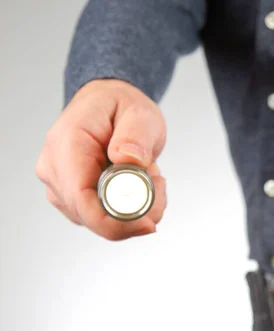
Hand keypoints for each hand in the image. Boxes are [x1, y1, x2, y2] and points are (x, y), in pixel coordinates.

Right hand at [35, 79, 166, 239]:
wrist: (107, 103)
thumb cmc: (119, 106)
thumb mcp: (139, 113)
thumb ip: (136, 135)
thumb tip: (128, 159)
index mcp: (68, 143)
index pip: (80, 198)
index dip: (114, 221)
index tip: (148, 223)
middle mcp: (55, 168)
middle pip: (91, 215)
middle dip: (133, 213)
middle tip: (159, 183)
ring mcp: (60, 185)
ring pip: (98, 220)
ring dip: (133, 210)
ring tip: (149, 175)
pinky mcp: (70, 197)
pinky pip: (100, 218)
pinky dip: (126, 210)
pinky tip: (139, 185)